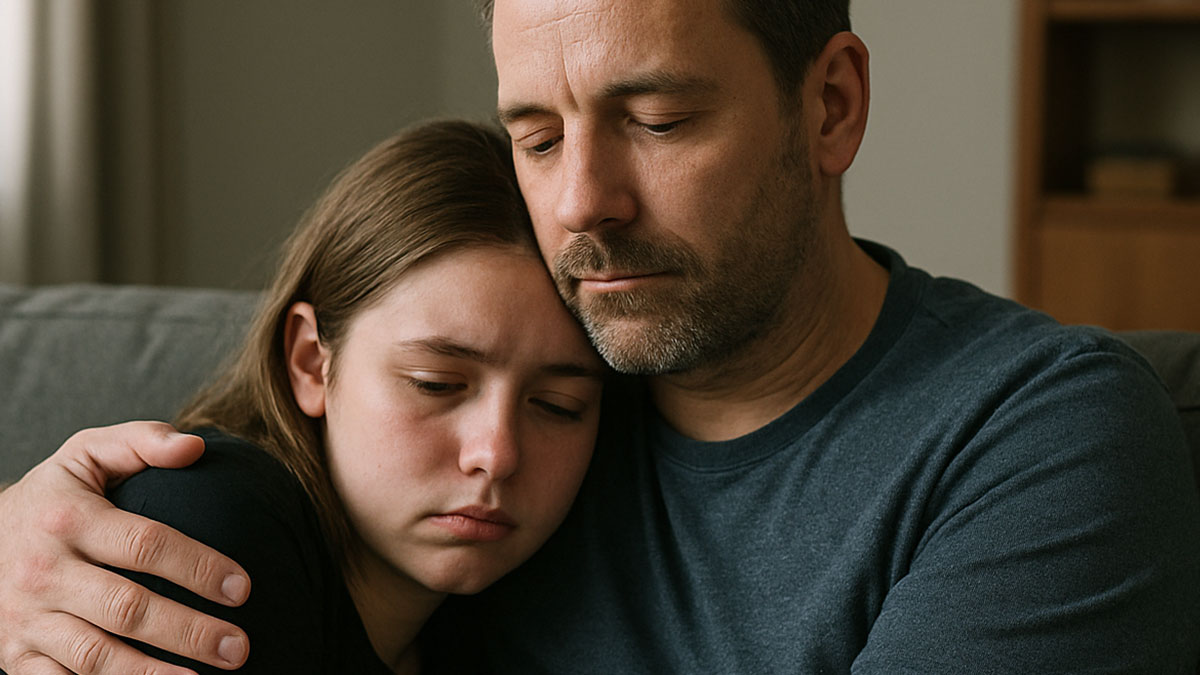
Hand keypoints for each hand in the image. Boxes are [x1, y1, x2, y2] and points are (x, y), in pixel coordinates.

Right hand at [0, 422, 250, 673]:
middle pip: (128, 609)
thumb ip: (141, 441)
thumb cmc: (53, 497)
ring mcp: (26, 619)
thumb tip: (195, 447)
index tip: (244, 588)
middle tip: (239, 646)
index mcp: (68, 518)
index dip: (198, 567)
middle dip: (189, 631)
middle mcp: (43, 572)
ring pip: (95, 657)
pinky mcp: (15, 657)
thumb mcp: (86, 455)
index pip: (146, 545)